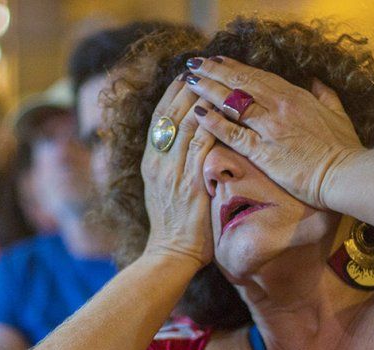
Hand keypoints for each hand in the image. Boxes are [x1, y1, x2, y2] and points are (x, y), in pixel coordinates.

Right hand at [141, 76, 216, 267]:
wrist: (170, 255)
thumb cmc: (173, 227)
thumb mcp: (162, 191)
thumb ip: (170, 167)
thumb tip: (180, 147)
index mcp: (151, 163)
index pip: (159, 119)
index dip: (171, 95)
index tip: (184, 76)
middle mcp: (158, 164)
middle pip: (171, 115)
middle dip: (188, 89)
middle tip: (204, 70)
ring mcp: (173, 173)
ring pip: (185, 126)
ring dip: (201, 101)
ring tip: (215, 82)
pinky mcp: (191, 184)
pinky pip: (201, 147)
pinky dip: (211, 127)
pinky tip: (222, 112)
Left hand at [183, 56, 363, 209]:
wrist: (346, 173)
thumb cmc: (344, 149)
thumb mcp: (338, 114)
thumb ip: (326, 95)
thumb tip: (317, 81)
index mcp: (295, 96)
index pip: (258, 76)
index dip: (235, 67)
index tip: (218, 61)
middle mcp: (279, 106)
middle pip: (240, 83)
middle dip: (214, 72)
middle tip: (194, 65)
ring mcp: (270, 128)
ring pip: (232, 103)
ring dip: (208, 90)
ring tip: (188, 83)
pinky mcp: (263, 151)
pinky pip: (233, 133)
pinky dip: (215, 122)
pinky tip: (199, 114)